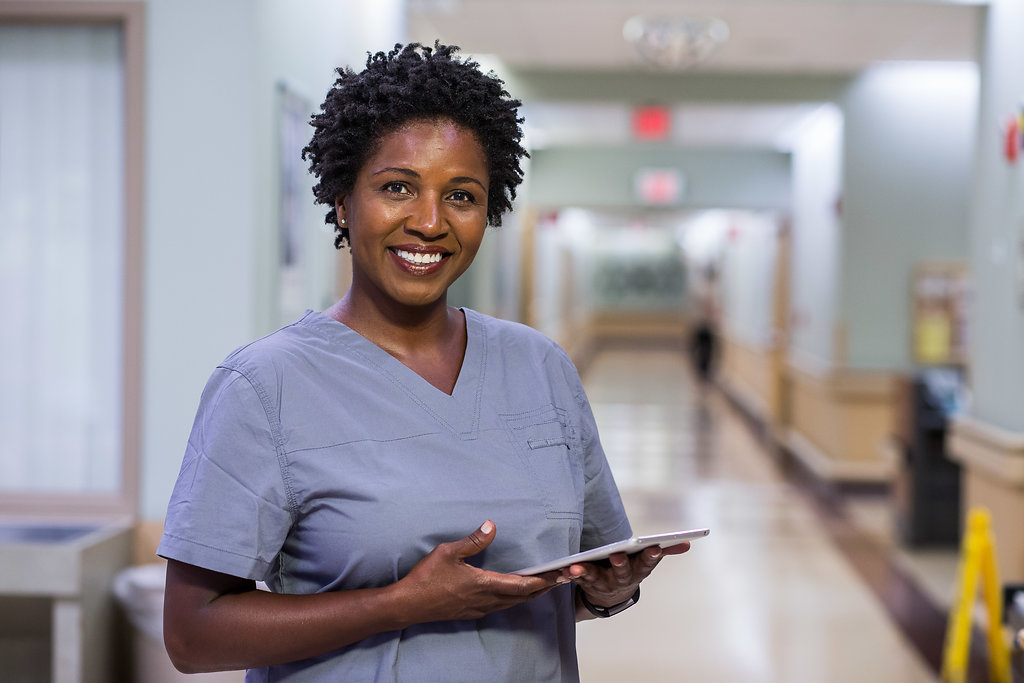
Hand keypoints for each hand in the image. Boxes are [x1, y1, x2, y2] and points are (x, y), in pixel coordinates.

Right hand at [395, 520, 561, 624]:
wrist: (408, 605)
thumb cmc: (426, 578)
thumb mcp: (448, 552)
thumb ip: (473, 540)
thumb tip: (492, 525)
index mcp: (483, 584)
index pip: (521, 585)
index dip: (542, 581)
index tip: (557, 575)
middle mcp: (485, 600)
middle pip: (522, 597)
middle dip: (542, 588)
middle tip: (559, 579)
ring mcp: (478, 609)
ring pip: (511, 603)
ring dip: (529, 594)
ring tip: (542, 585)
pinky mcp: (470, 613)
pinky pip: (499, 607)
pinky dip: (513, 599)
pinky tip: (512, 593)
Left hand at [564, 542, 689, 608]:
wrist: (610, 597)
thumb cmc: (630, 569)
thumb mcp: (647, 561)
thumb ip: (665, 550)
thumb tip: (688, 543)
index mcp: (639, 570)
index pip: (648, 562)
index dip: (652, 555)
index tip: (655, 546)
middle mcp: (622, 579)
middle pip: (622, 572)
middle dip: (620, 564)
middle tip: (617, 555)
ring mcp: (603, 583)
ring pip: (595, 578)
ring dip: (586, 573)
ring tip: (576, 567)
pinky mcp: (585, 583)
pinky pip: (577, 579)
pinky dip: (569, 575)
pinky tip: (562, 569)